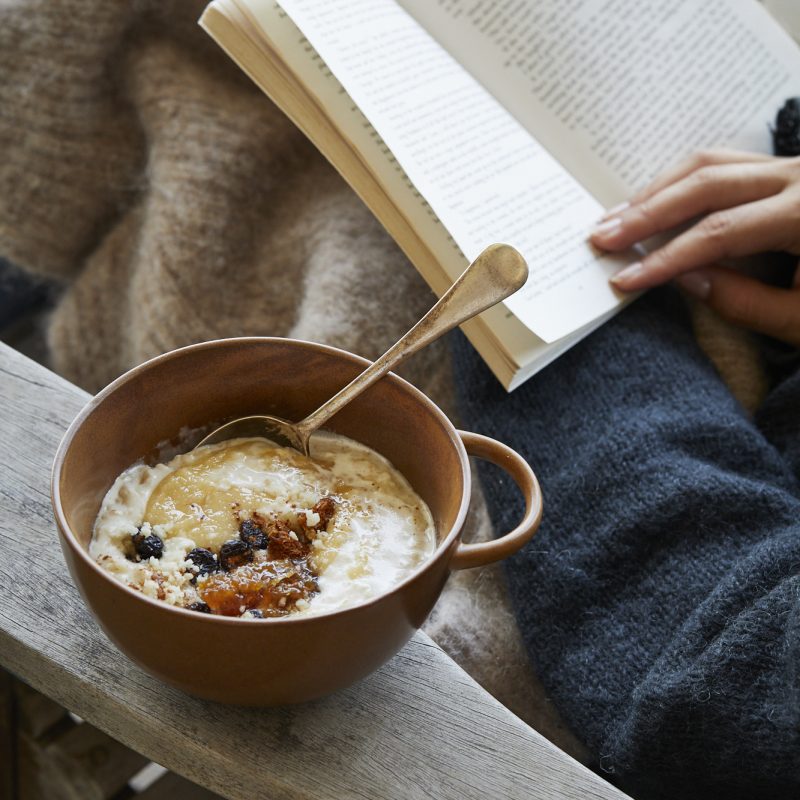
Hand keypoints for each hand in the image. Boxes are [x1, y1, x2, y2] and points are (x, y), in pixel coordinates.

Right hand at [590, 149, 799, 346]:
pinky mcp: (786, 171)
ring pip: (711, 161)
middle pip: (706, 183)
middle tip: (600, 236)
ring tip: (616, 216)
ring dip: (658, 189)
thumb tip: (685, 279)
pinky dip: (682, 180)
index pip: (720, 233)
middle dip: (648, 212)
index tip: (624, 280)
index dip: (666, 259)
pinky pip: (725, 163)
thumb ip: (745, 301)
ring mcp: (794, 167)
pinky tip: (654, 200)